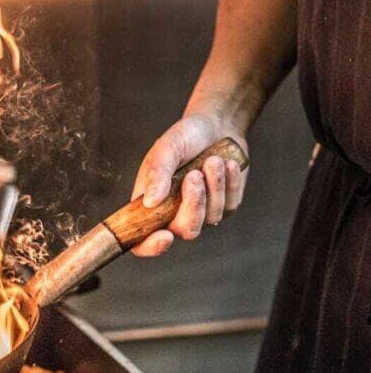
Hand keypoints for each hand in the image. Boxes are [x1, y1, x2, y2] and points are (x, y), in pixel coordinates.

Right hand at [130, 113, 248, 256]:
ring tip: (212, 160)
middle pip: (185, 231)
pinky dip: (229, 183)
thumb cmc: (185, 137)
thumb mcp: (166, 148)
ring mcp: (202, 213)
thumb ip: (157, 173)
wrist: (216, 126)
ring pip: (210, 218)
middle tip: (194, 174)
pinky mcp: (225, 207)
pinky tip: (227, 163)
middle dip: (193, 205)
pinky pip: (229, 205)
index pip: (142, 241)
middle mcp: (174, 214)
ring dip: (213, 187)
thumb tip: (150, 202)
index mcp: (150, 204)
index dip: (151, 247)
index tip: (164, 236)